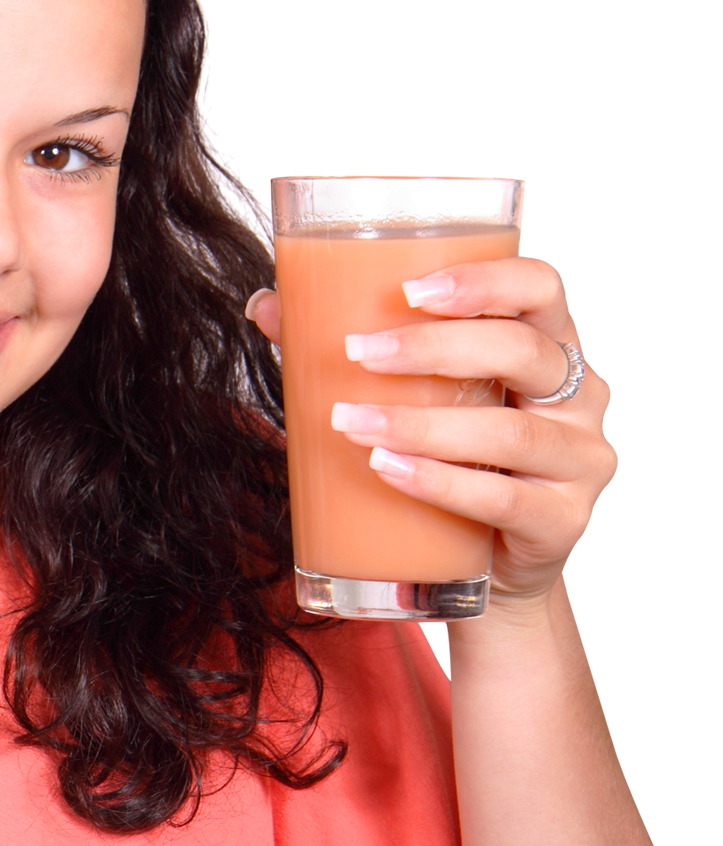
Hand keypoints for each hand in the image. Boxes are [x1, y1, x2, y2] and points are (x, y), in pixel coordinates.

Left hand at [244, 259, 615, 613]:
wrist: (486, 565)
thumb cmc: (448, 453)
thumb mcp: (411, 394)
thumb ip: (352, 346)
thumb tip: (265, 305)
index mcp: (545, 344)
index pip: (538, 288)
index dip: (483, 281)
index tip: (411, 291)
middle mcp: (577, 395)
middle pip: (520, 350)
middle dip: (432, 348)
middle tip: (358, 353)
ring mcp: (579, 459)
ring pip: (510, 431)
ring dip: (422, 424)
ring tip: (352, 422)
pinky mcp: (563, 521)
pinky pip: (506, 498)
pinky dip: (441, 482)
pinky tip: (390, 470)